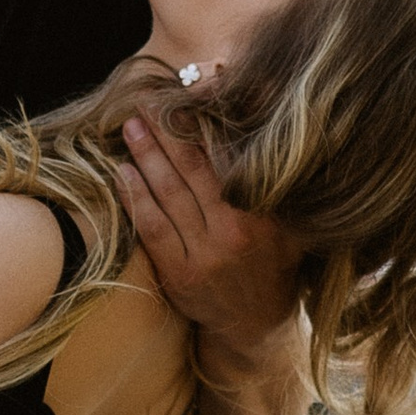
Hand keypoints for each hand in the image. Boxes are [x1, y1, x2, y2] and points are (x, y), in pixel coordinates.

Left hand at [122, 112, 308, 414]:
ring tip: (132, 126)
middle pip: (195, 168)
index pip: (233, 154)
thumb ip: (278, 177)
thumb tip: (258, 113)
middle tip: (147, 98)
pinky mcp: (181, 275)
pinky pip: (152, 227)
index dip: (208, 120)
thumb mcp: (291, 221)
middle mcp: (239, 232)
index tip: (192, 89)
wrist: (257, 326)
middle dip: (168, 129)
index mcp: (268, 213)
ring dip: (147, 156)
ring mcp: (208, 255)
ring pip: (170, 194)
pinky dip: (136, 197)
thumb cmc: (272, 261)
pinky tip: (124, 173)